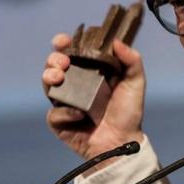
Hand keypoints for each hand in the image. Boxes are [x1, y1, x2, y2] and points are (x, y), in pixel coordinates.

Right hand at [42, 33, 145, 158]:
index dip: (64, 44)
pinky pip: (53, 113)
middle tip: (63, 63)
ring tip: (59, 77)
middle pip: (54, 65)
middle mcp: (76, 85)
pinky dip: (64, 112)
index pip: (73, 53)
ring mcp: (65, 103)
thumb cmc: (129, 113)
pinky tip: (79, 115)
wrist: (122, 142)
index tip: (63, 41)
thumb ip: (132, 61)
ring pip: (47, 84)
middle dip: (53, 59)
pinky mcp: (60, 121)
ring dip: (49, 76)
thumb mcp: (135, 83)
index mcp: (91, 72)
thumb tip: (117, 41)